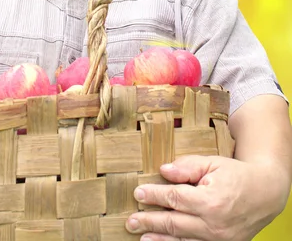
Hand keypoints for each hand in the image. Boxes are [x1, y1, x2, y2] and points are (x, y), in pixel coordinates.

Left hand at [125, 154, 285, 240]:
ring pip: (183, 240)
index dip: (154, 195)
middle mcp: (214, 224)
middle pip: (174, 223)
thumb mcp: (213, 163)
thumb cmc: (237, 175)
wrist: (265, 194)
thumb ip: (187, 167)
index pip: (174, 198)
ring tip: (141, 237)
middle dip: (150, 221)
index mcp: (210, 200)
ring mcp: (219, 239)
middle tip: (131, 221)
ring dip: (160, 239)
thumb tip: (164, 171)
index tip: (138, 193)